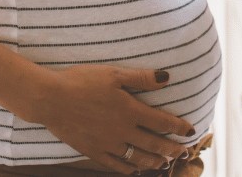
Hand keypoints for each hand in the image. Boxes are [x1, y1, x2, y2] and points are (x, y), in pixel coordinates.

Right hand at [27, 64, 195, 173]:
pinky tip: (134, 169)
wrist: (51, 99)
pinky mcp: (92, 151)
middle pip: (153, 144)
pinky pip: (115, 165)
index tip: (191, 131)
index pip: (162, 122)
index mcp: (130, 110)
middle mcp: (122, 131)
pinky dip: (128, 169)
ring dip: (153, 161)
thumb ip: (142, 78)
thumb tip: (167, 77)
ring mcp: (107, 144)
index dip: (179, 127)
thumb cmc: (81, 81)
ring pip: (137, 158)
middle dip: (171, 149)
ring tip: (163, 162)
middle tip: (183, 152)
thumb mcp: (114, 74)